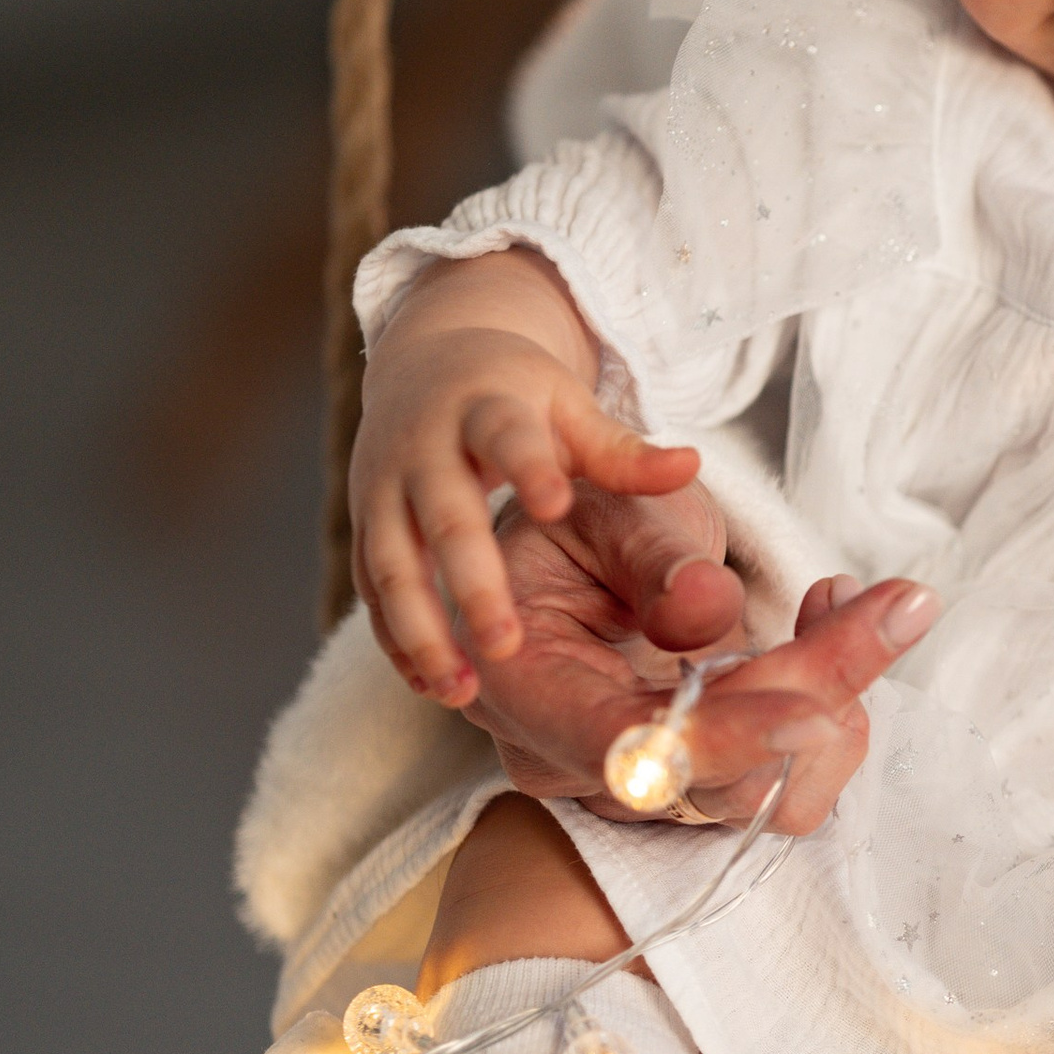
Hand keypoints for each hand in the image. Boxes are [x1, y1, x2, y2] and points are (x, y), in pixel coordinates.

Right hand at [353, 256, 698, 702]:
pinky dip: (395, 637)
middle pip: (445, 519)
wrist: (428, 361)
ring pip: (393, 566)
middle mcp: (426, 449)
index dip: (529, 471)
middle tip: (508, 648)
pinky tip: (428, 685)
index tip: (556, 507)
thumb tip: (688, 466)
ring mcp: (385, 489)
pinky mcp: (366, 523)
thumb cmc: (518, 396)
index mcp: (488, 410)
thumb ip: (620, 450)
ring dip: (421, 630)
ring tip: (461, 693)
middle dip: (472, 585)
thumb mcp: (569, 408)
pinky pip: (372, 589)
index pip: (508, 437)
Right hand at [459, 479, 936, 837]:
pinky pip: (786, 779)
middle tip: (896, 603)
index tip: (817, 712)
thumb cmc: (576, 515)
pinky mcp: (701, 777)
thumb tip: (706, 608)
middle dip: (815, 690)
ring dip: (836, 699)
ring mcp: (644, 780)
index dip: (725, 741)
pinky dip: (831, 704)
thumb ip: (650, 554)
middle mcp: (577, 760)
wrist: (582, 541)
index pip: (625, 749)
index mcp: (524, 690)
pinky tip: (832, 620)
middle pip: (715, 779)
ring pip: (766, 794)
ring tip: (853, 598)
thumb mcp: (601, 505)